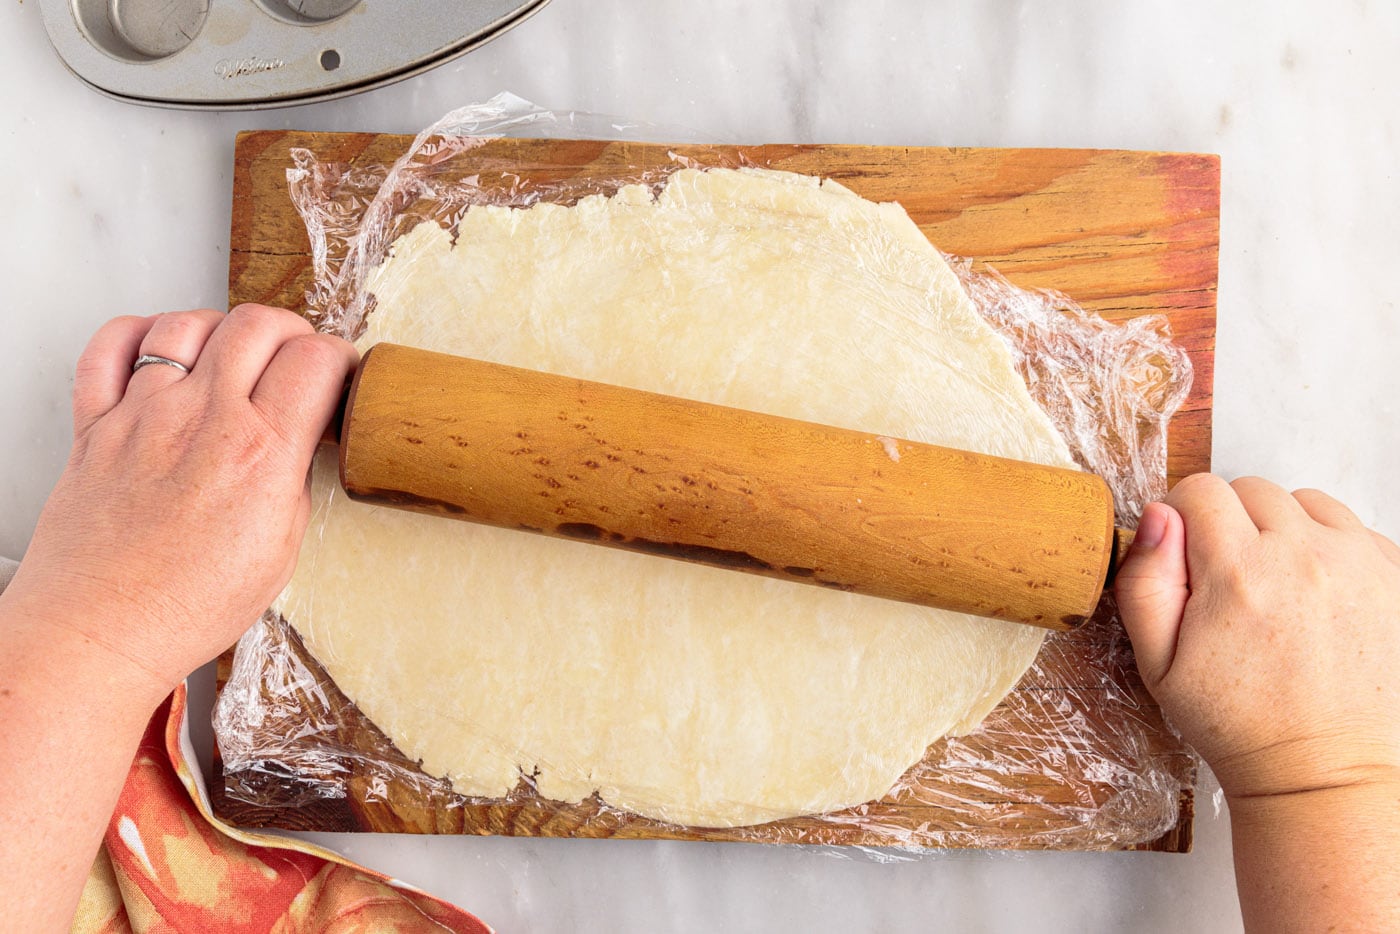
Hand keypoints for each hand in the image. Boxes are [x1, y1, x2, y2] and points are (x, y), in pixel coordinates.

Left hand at [4, 305, 356, 700]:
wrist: (99, 633)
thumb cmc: (185, 606)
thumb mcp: (281, 550)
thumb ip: (291, 480)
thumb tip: (298, 442)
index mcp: (261, 455)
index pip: (316, 360)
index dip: (339, 358)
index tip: (338, 373)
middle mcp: (203, 421)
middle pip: (259, 324)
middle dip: (292, 330)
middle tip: (296, 356)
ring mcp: (143, 416)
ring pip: (188, 323)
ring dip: (222, 327)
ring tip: (233, 353)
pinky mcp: (95, 424)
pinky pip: (110, 345)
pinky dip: (139, 332)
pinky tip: (162, 351)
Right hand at [1115, 474, 1399, 800]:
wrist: (1326, 773)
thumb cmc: (1238, 722)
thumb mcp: (1158, 663)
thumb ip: (1145, 581)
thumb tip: (1158, 517)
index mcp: (1238, 572)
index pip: (1201, 490)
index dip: (1183, 517)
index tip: (1187, 555)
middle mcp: (1305, 555)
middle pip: (1254, 489)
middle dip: (1233, 522)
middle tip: (1230, 580)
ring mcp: (1360, 564)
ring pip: (1308, 503)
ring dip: (1286, 529)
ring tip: (1278, 584)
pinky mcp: (1396, 579)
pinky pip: (1356, 531)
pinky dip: (1332, 549)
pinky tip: (1317, 595)